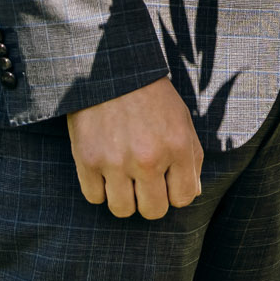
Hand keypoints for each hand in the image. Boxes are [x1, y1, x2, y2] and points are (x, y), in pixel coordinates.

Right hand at [66, 77, 203, 219]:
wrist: (111, 69)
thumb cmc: (151, 96)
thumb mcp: (182, 120)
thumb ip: (192, 159)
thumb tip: (190, 193)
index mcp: (177, 147)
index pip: (183, 199)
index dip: (175, 192)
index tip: (166, 179)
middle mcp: (148, 159)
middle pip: (153, 211)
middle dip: (151, 200)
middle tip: (144, 181)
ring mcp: (115, 161)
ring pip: (123, 210)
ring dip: (124, 198)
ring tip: (123, 177)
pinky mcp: (87, 159)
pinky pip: (94, 197)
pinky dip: (99, 188)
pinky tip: (104, 169)